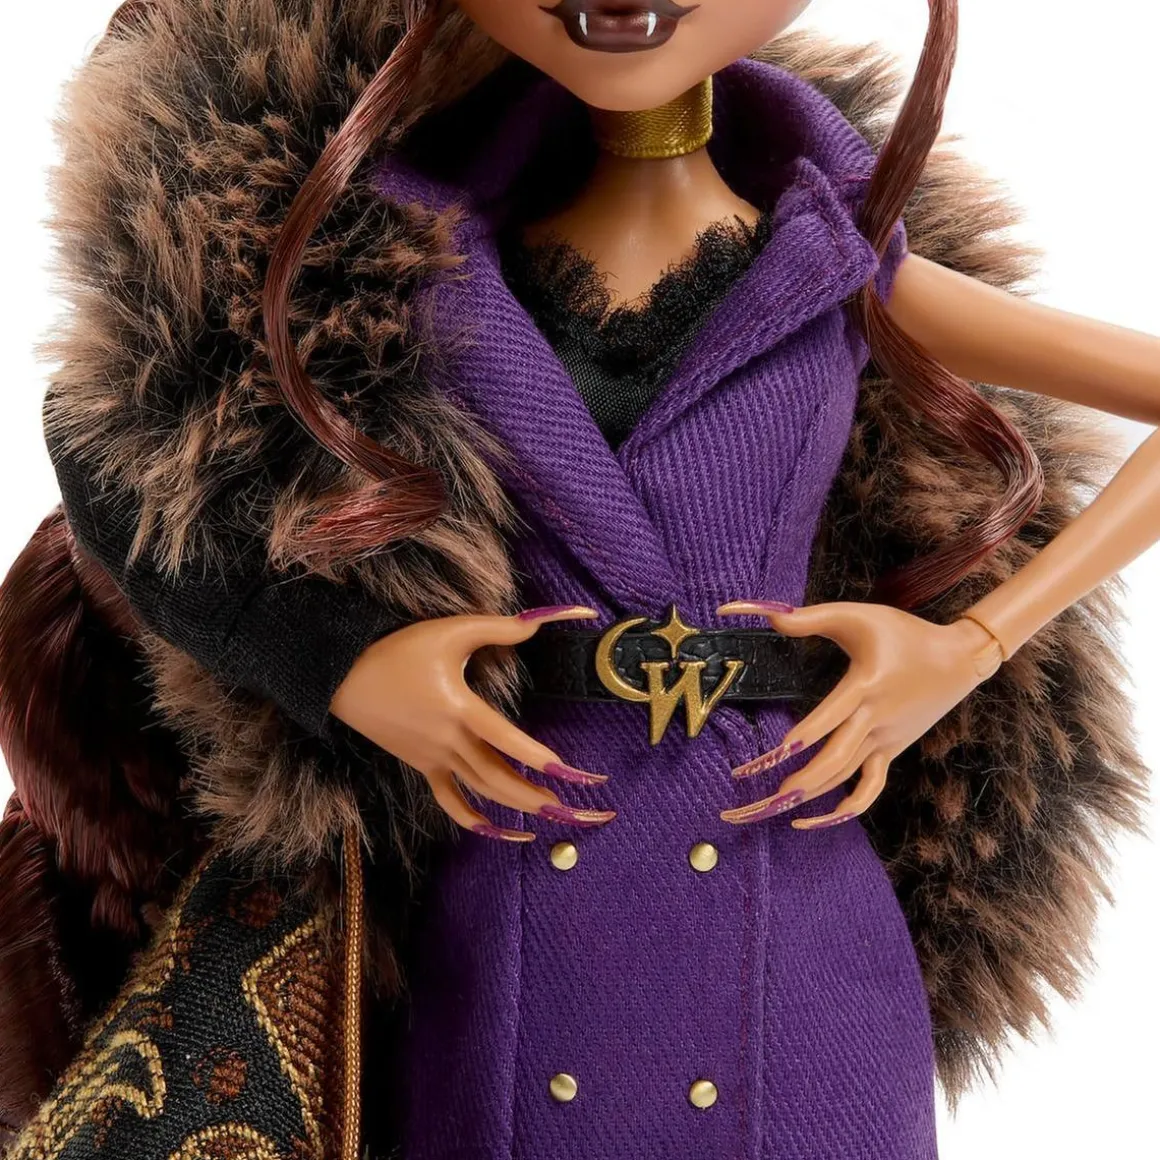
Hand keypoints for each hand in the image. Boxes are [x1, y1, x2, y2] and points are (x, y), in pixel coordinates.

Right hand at [330, 605, 616, 841]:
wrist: (342, 675)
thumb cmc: (399, 649)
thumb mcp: (451, 631)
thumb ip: (502, 627)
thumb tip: (546, 618)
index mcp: (459, 709)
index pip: (508, 742)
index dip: (541, 760)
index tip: (574, 775)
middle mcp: (449, 741)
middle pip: (501, 778)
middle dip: (541, 795)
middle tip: (579, 806)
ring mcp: (434, 759)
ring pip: (482, 792)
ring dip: (519, 806)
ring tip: (555, 815)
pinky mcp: (422, 766)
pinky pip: (450, 801)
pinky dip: (475, 820)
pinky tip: (501, 831)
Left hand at [715, 599, 1004, 829]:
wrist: (959, 659)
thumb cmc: (903, 632)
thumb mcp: (857, 615)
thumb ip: (809, 618)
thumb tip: (768, 616)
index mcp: (865, 687)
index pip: (829, 719)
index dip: (803, 737)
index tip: (775, 754)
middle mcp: (875, 720)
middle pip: (834, 760)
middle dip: (798, 780)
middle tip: (762, 796)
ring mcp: (885, 741)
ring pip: (846, 777)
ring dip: (811, 795)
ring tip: (776, 806)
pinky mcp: (891, 751)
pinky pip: (869, 787)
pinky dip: (847, 807)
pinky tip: (816, 819)